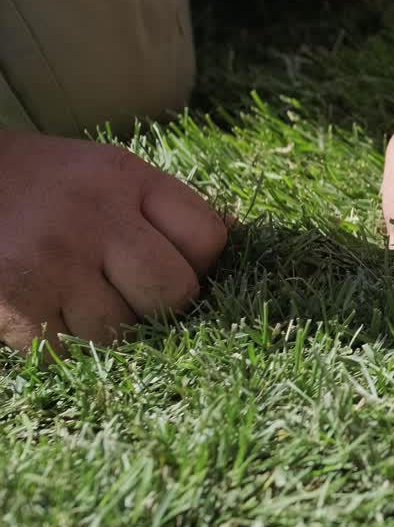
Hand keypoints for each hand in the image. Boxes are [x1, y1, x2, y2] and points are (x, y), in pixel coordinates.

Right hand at [0, 131, 227, 355]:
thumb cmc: (39, 187)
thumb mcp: (104, 173)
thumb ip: (160, 208)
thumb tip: (237, 238)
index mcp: (126, 177)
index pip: (209, 239)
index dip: (198, 263)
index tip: (169, 263)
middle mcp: (95, 215)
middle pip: (174, 294)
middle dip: (158, 306)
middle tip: (124, 292)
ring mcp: (55, 261)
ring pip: (121, 332)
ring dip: (104, 328)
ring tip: (72, 296)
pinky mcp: (16, 303)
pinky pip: (68, 352)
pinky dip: (60, 345)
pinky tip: (42, 314)